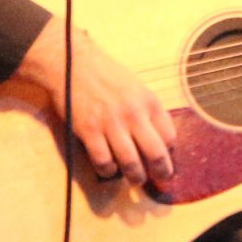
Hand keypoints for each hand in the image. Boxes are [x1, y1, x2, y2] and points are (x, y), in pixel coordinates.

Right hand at [14, 18, 175, 185]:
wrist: (71, 62)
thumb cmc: (105, 74)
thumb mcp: (136, 86)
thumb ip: (148, 109)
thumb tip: (159, 136)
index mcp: (148, 101)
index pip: (170, 136)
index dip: (170, 151)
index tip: (165, 156)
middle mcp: (133, 113)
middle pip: (156, 154)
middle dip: (161, 171)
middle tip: (160, 176)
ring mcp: (111, 124)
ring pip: (131, 163)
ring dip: (136, 177)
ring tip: (136, 178)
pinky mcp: (89, 131)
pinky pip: (104, 162)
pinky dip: (109, 170)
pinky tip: (109, 167)